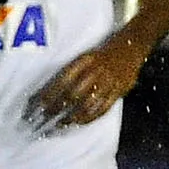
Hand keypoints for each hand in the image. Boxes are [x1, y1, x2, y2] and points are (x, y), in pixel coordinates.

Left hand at [27, 41, 145, 129]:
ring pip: (87, 104)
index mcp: (84, 61)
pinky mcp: (118, 91)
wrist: (131, 46)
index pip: (62, 80)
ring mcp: (108, 83)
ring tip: (61, 123)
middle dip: (57, 108)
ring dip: (72, 115)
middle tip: (45, 117)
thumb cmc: (104, 52)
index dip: (49, 94)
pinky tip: (80, 121)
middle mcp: (95, 72)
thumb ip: (72, 70)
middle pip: (72, 94)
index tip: (37, 104)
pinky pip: (103, 108)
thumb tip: (49, 88)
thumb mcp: (86, 56)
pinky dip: (90, 117)